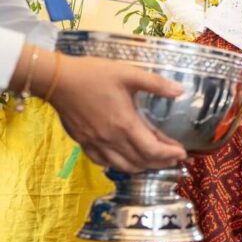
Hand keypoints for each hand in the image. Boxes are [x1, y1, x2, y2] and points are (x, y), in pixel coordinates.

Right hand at [49, 55, 187, 172]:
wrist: (58, 80)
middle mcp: (111, 139)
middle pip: (141, 161)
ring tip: (155, 161)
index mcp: (125, 124)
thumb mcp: (129, 74)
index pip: (152, 150)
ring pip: (123, 166)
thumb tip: (180, 91)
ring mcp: (95, 143)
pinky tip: (126, 160)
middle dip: (161, 162)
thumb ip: (156, 84)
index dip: (170, 154)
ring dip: (142, 167)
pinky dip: (120, 165)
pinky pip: (104, 163)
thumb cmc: (95, 75)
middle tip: (174, 158)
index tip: (183, 153)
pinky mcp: (83, 143)